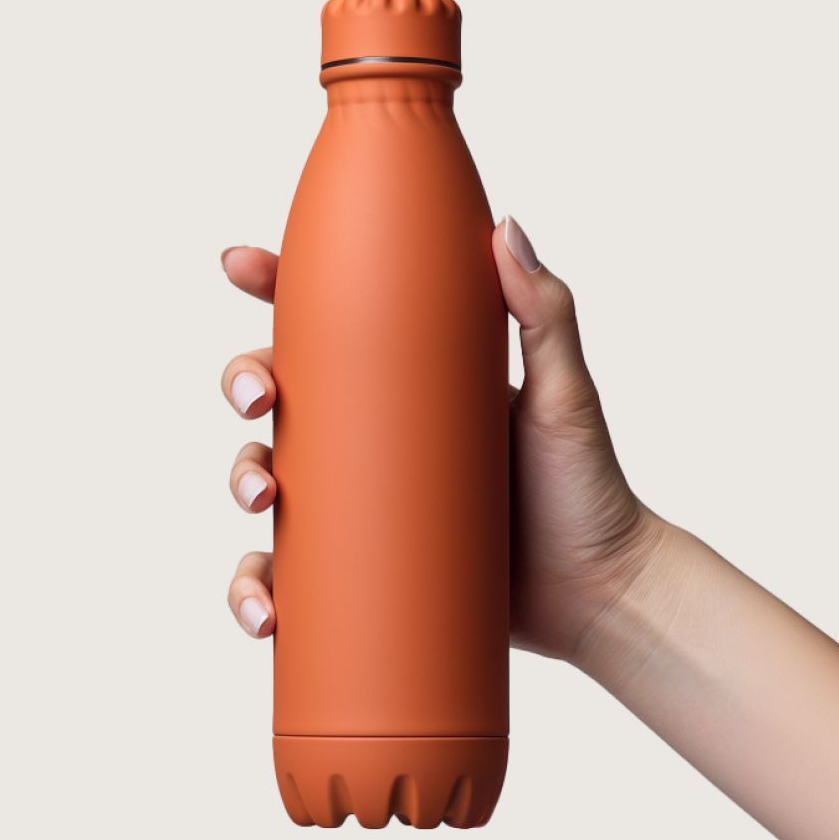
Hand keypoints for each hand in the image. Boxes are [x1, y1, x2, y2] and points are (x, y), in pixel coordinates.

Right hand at [221, 216, 663, 661]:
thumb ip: (545, 314)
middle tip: (260, 399)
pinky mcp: (361, 571)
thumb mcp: (564, 396)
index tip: (241, 266)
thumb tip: (505, 227)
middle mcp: (376, 439)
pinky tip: (265, 613)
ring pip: (266, 478)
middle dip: (244, 382)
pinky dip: (256, 593)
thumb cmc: (586, 489)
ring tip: (260, 502)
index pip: (332, 325)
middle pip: (280, 392)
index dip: (277, 288)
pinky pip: (287, 577)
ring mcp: (364, 505)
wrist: (599, 596)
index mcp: (412, 384)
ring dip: (238, 481)